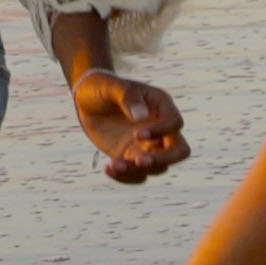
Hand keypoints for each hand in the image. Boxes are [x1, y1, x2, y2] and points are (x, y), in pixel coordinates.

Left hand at [68, 67, 187, 183]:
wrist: (86, 100)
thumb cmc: (101, 87)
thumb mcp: (110, 86)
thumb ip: (127, 97)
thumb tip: (142, 117)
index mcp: (161, 105)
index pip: (174, 123)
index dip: (160, 131)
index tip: (136, 134)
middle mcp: (160, 128)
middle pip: (179, 151)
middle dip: (163, 160)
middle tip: (139, 161)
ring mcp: (148, 145)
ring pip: (158, 167)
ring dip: (137, 170)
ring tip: (113, 165)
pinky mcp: (133, 157)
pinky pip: (139, 175)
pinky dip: (126, 177)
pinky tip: (108, 169)